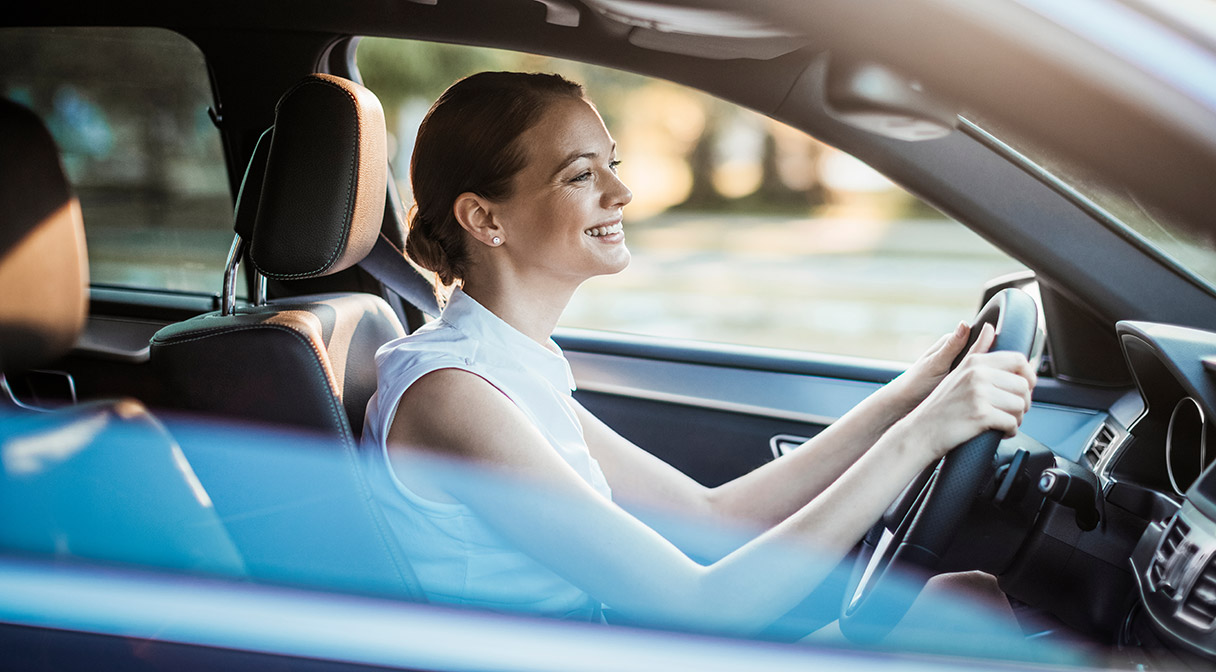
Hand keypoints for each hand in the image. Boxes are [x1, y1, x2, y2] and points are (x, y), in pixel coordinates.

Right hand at [898, 323, 1037, 461]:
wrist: (921, 431)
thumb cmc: (941, 405)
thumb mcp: (957, 372)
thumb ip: (977, 351)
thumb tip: (989, 328)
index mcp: (975, 362)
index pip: (1018, 360)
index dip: (1029, 376)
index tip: (1025, 388)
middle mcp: (977, 374)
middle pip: (1023, 386)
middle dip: (1023, 403)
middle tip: (1013, 412)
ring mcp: (978, 394)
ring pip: (1020, 406)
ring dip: (1017, 418)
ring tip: (1005, 422)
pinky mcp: (980, 414)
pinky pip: (1012, 423)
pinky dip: (1010, 430)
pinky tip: (1001, 431)